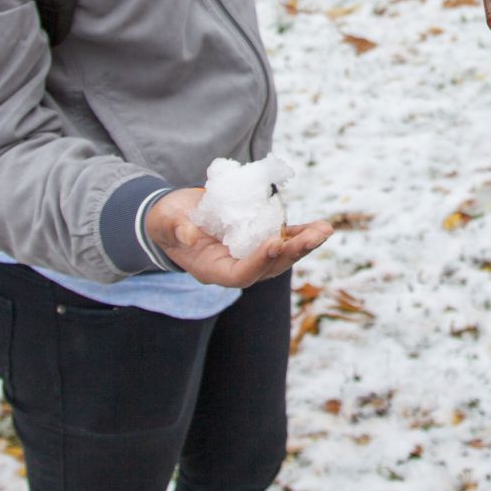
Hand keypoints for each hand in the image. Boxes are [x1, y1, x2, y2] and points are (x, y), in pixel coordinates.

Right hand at [145, 188, 332, 286]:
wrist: (176, 216)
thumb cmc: (167, 221)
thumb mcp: (165, 222)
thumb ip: (176, 229)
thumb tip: (190, 236)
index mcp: (212, 270)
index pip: (240, 275)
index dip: (258, 262)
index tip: (274, 243)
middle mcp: (235, 267)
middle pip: (268, 268)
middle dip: (292, 253)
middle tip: (314, 237)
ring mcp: (249, 255)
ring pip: (281, 256)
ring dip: (304, 244)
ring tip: (325, 230)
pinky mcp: (258, 239)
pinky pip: (283, 240)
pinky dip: (301, 234)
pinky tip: (321, 227)